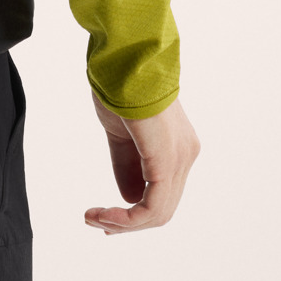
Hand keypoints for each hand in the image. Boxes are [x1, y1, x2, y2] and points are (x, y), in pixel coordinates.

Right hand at [84, 92, 199, 234]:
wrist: (123, 58)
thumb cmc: (119, 85)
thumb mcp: (121, 134)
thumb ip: (128, 165)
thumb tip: (129, 199)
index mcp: (177, 146)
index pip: (162, 194)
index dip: (133, 212)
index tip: (103, 216)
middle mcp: (186, 155)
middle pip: (162, 208)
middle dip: (126, 223)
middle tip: (95, 221)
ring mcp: (181, 158)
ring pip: (158, 212)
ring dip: (122, 223)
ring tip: (94, 218)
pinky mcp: (167, 161)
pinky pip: (152, 206)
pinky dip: (126, 218)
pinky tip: (104, 215)